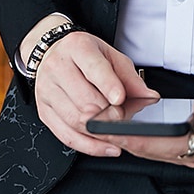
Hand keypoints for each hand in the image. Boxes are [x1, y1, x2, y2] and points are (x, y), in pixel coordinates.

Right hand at [25, 28, 158, 156]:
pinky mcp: (44, 111)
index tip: (120, 99)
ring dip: (100, 131)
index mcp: (77, 47)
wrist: (54, 54)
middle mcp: (58, 67)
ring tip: (117, 130)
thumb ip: (130, 77)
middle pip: (85, 100)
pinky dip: (89, 145)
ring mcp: (47, 90)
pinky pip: (66, 135)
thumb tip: (149, 96)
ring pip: (75, 120)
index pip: (93, 68)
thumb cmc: (85, 55)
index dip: (108, 85)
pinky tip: (106, 146)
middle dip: (109, 113)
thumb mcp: (111, 56)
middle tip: (124, 115)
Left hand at [101, 54, 193, 166]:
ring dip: (132, 142)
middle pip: (158, 152)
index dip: (140, 140)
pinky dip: (143, 138)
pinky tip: (127, 129)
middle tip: (99, 131)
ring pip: (158, 151)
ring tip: (105, 131)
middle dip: (127, 142)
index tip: (115, 133)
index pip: (167, 144)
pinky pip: (163, 144)